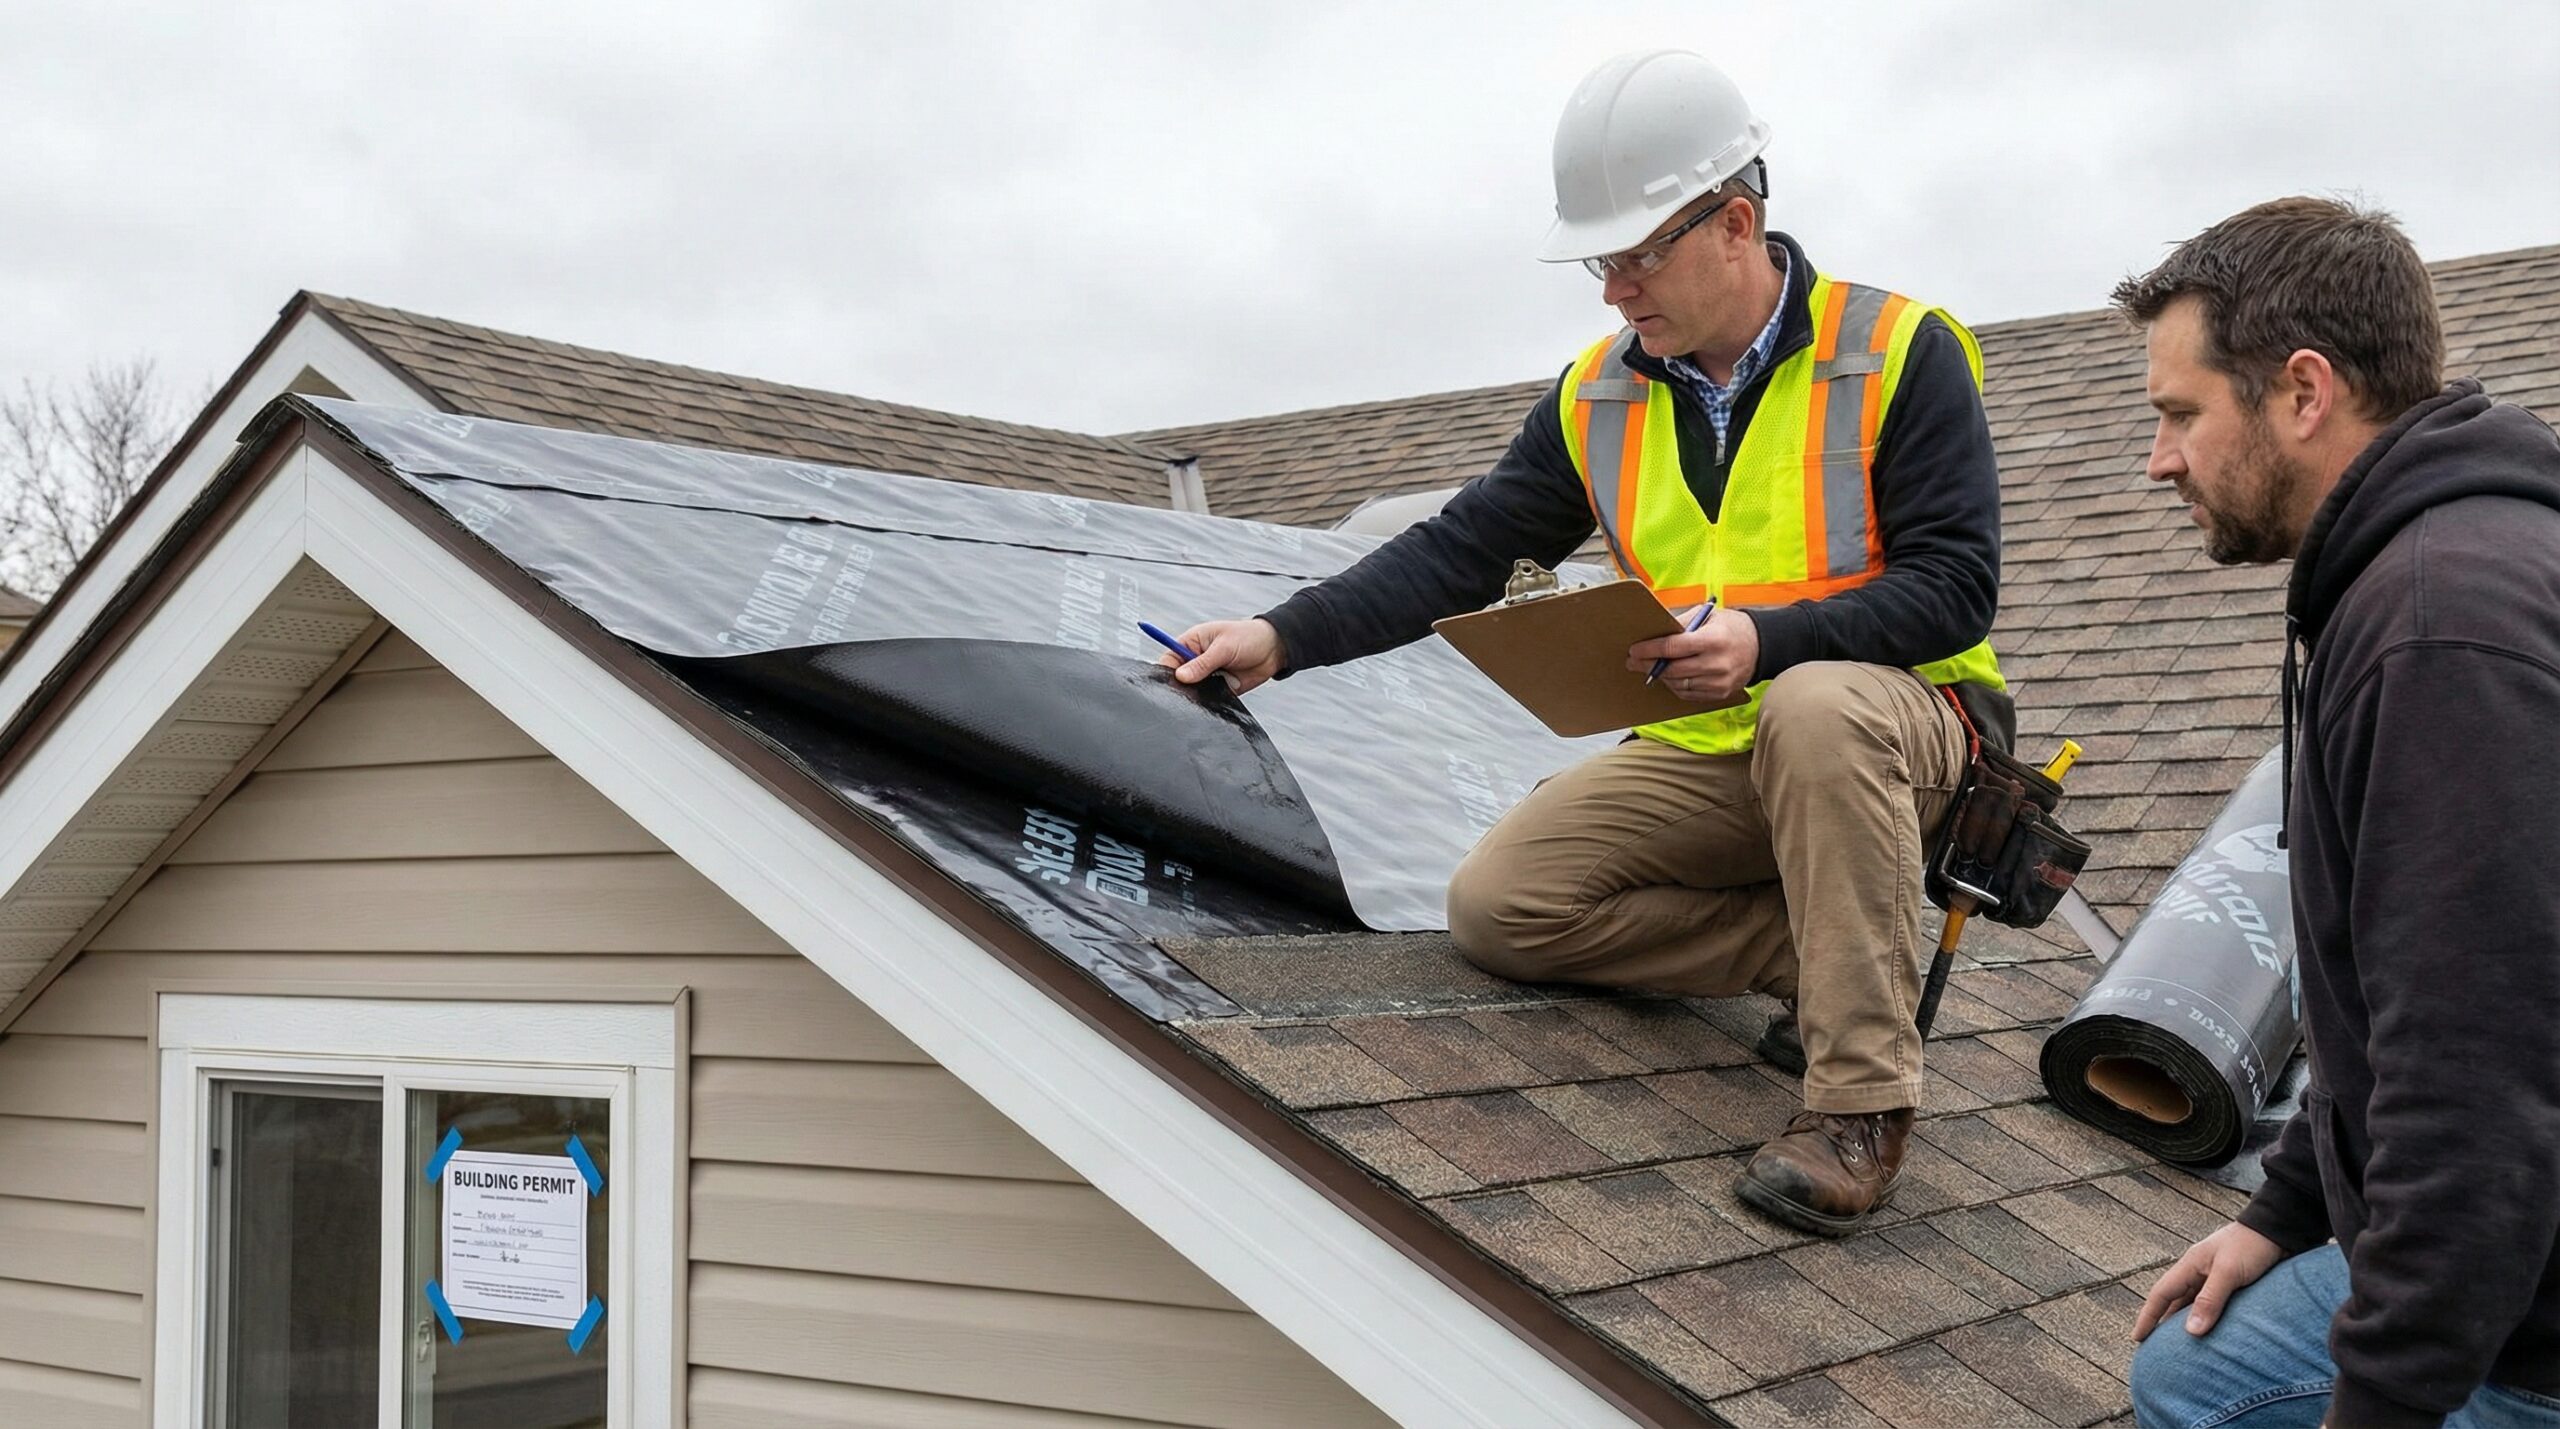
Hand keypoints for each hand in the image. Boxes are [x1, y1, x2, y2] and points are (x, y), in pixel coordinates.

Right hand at [1162, 618, 1286, 693]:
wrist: (1275, 649)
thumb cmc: (1248, 637)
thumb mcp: (1224, 647)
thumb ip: (1202, 663)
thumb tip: (1181, 677)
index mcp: (1191, 643)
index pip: (1169, 659)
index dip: (1165, 671)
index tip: (1167, 683)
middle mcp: (1196, 661)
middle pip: (1178, 678)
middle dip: (1180, 687)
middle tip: (1184, 695)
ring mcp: (1207, 676)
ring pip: (1193, 691)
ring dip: (1196, 696)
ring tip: (1203, 697)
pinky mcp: (1219, 689)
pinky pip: (1209, 700)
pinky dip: (1210, 702)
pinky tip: (1214, 702)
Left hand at [1628, 606, 1758, 705]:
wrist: (1762, 646)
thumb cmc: (1732, 627)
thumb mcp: (1709, 615)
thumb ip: (1682, 623)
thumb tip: (1654, 632)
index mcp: (1713, 640)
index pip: (1673, 647)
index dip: (1650, 650)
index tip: (1634, 650)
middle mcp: (1717, 663)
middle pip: (1673, 669)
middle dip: (1648, 665)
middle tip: (1633, 661)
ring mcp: (1720, 682)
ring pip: (1678, 684)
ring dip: (1660, 677)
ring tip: (1648, 668)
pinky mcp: (1721, 694)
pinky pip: (1689, 694)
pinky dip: (1675, 686)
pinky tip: (1668, 677)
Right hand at [2133, 1222, 2282, 1340]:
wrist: (2278, 1231)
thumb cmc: (2251, 1246)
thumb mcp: (2228, 1272)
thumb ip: (2210, 1300)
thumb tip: (2191, 1331)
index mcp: (2190, 1265)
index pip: (2161, 1294)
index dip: (2148, 1317)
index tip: (2138, 1337)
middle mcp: (2198, 1272)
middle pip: (2172, 1300)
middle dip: (2160, 1321)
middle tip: (2153, 1346)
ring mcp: (2213, 1277)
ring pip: (2191, 1303)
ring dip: (2183, 1321)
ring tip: (2177, 1344)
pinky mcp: (2230, 1282)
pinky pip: (2209, 1304)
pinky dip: (2204, 1317)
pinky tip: (2208, 1330)